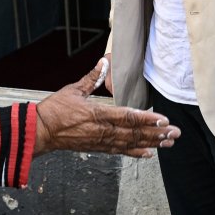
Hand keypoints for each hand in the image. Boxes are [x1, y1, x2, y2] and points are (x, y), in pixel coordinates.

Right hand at [34, 58, 179, 157]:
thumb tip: (104, 61)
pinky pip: (120, 151)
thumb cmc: (54, 110)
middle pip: (134, 133)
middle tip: (175, 133)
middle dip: (157, 133)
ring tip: (168, 143)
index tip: (163, 120)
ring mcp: (100, 141)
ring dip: (151, 143)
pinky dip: (135, 152)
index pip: (127, 117)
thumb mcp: (73, 90)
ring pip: (130, 143)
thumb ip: (92, 78)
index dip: (147, 119)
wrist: (40, 131)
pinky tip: (148, 153)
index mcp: (97, 114)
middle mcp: (102, 131)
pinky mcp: (97, 148)